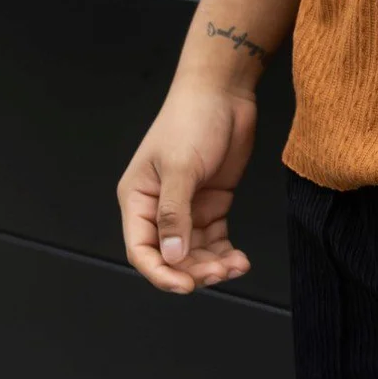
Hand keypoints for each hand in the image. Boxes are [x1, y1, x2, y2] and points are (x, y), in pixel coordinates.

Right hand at [117, 78, 256, 294]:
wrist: (224, 92)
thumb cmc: (191, 119)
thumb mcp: (180, 167)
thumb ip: (175, 213)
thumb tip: (171, 256)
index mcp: (138, 199)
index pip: (141, 249)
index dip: (160, 273)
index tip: (185, 286)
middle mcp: (159, 208)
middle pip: (170, 257)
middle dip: (193, 270)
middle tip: (219, 272)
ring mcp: (187, 207)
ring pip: (194, 253)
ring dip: (212, 265)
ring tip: (235, 266)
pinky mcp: (211, 203)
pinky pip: (214, 240)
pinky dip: (225, 253)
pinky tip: (239, 260)